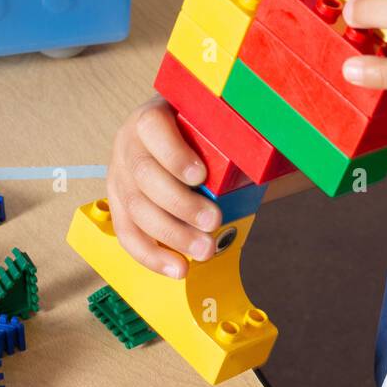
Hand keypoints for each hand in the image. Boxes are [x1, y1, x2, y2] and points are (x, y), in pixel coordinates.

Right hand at [105, 97, 220, 277]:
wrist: (171, 138)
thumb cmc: (198, 133)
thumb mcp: (212, 125)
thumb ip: (230, 137)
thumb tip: (268, 155)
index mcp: (150, 118)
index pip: (153, 129)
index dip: (174, 154)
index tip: (201, 176)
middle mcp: (128, 145)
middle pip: (145, 176)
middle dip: (181, 203)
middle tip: (214, 221)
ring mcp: (119, 177)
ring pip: (137, 209)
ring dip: (172, 235)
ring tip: (205, 250)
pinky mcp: (119, 205)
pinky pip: (129, 234)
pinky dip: (153, 256)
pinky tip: (178, 269)